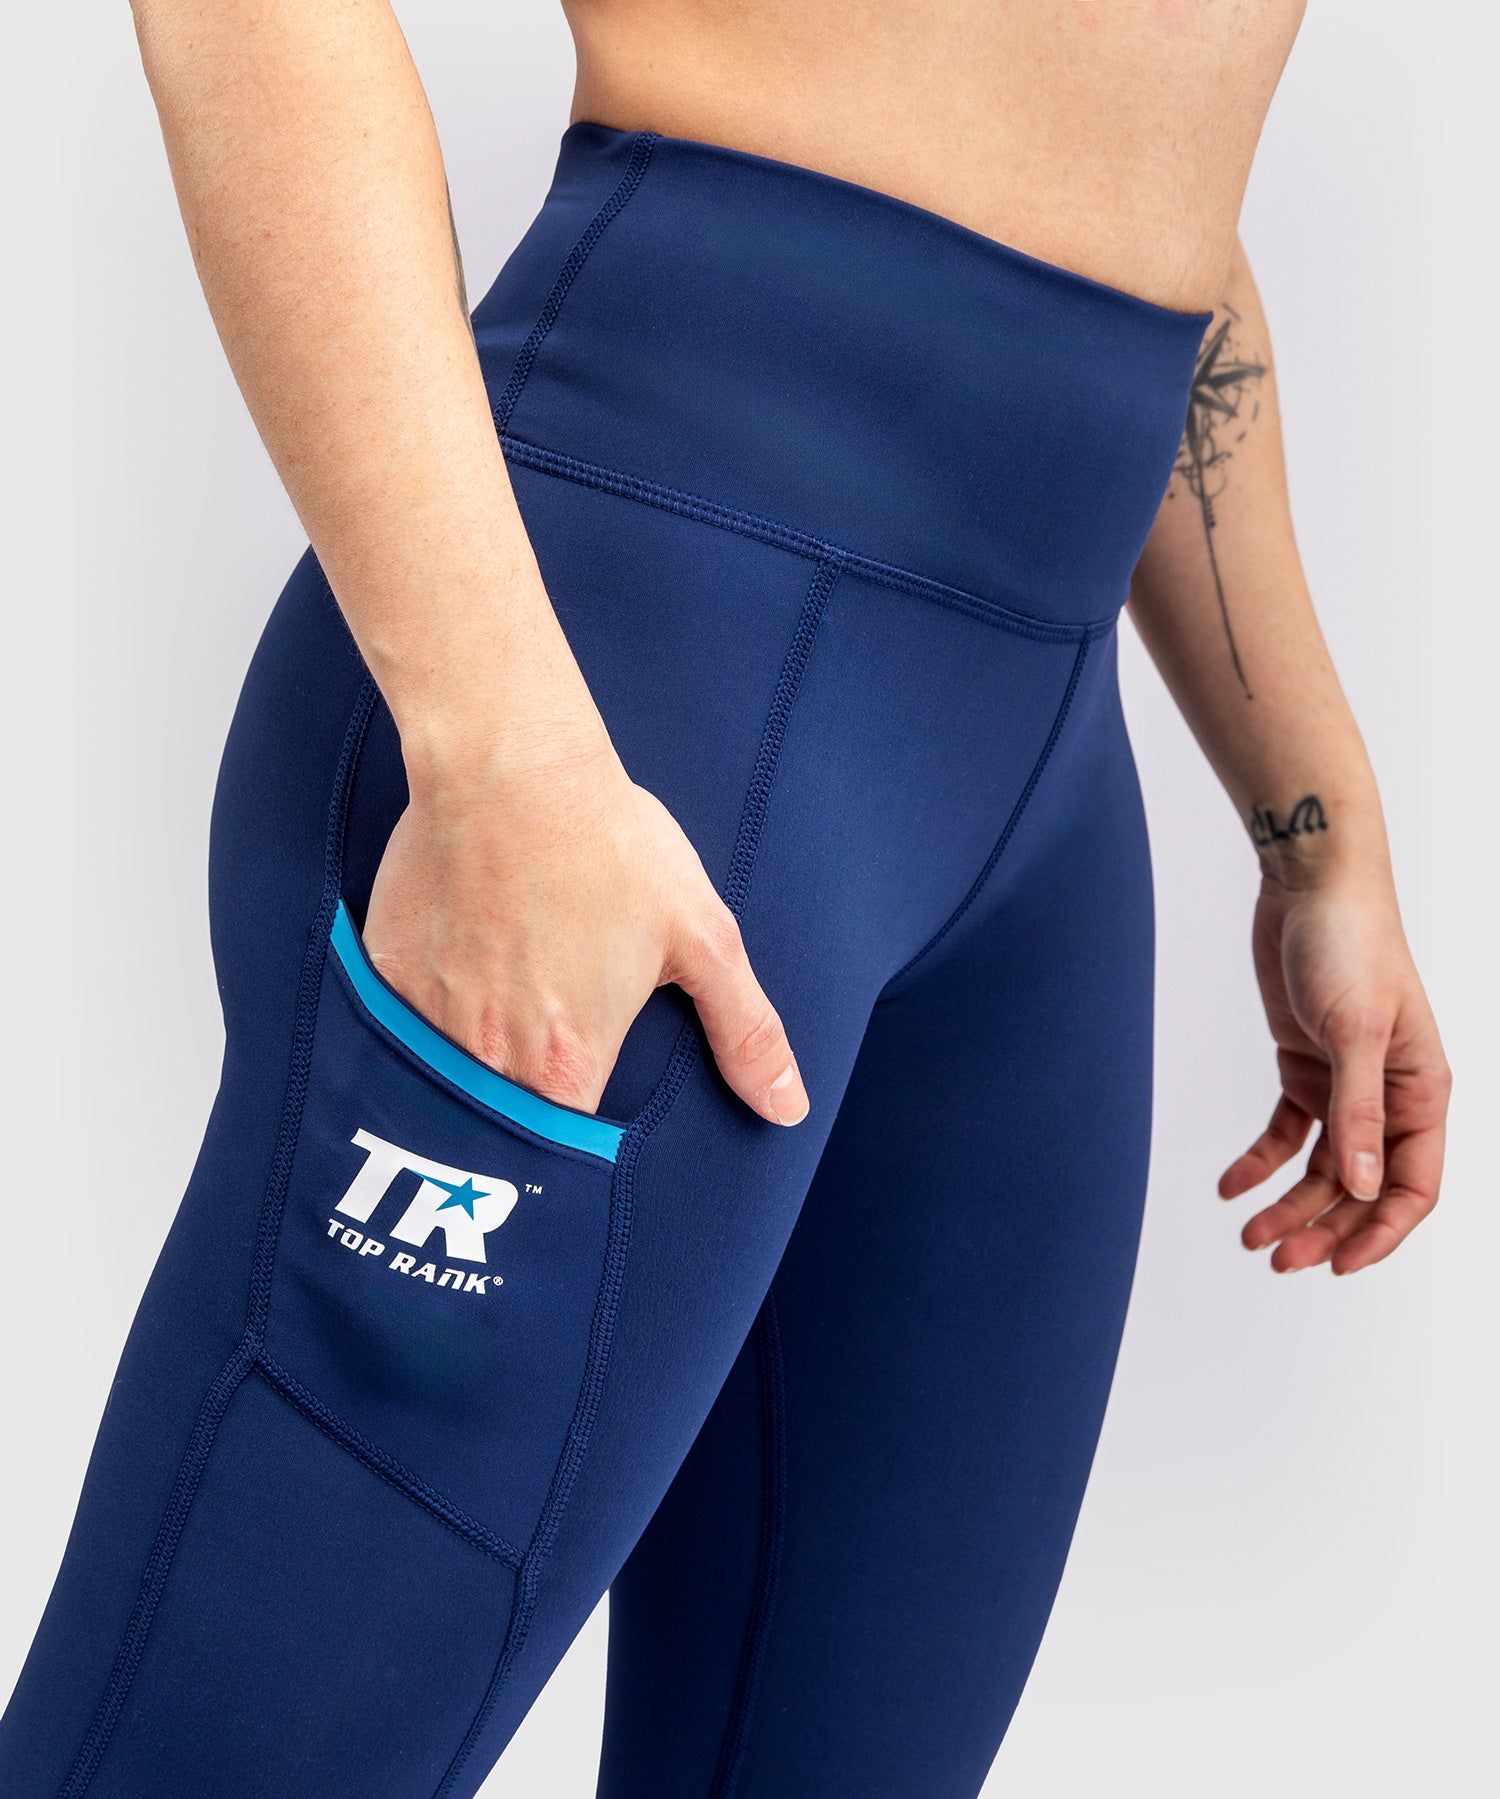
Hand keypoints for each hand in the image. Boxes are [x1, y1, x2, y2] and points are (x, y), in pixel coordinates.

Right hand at [361, 732, 808, 1125]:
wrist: (511, 766)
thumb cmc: (611, 846)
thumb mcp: (703, 936)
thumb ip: (746, 1032)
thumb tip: (786, 1108)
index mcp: (568, 1061)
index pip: (565, 1154)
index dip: (577, 1157)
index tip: (585, 1139)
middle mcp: (489, 1056)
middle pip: (499, 1130)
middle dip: (518, 1127)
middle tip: (540, 1078)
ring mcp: (426, 1018)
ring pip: (441, 1086)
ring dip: (469, 1079)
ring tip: (500, 1030)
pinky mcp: (385, 976)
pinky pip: (394, 1032)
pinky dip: (420, 1028)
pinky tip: (452, 987)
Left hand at [1218, 874, 1449, 1273]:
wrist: (1310, 887)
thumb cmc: (1349, 945)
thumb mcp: (1354, 1032)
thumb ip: (1358, 1113)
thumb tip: (1361, 1188)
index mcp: (1422, 1094)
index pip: (1412, 1187)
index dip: (1379, 1233)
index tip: (1337, 1267)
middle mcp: (1389, 1097)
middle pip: (1361, 1188)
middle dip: (1324, 1228)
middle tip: (1277, 1259)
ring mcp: (1344, 1085)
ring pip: (1322, 1169)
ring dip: (1289, 1205)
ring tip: (1248, 1235)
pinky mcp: (1303, 1067)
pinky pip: (1287, 1132)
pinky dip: (1260, 1162)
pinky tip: (1230, 1185)